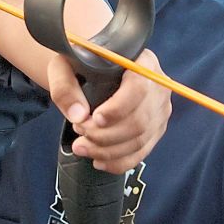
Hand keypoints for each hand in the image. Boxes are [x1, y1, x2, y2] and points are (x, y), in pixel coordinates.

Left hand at [47, 49, 170, 173]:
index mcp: (142, 62)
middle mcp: (157, 86)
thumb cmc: (82, 62)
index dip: (118, 108)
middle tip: (79, 132)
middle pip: (140, 120)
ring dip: (108, 150)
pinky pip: (141, 152)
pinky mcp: (155, 128)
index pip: (138, 88)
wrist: (94, 68)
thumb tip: (78, 116)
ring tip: (81, 147)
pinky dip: (119, 162)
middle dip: (106, 135)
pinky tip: (98, 160)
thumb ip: (65, 87)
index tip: (94, 118)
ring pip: (139, 140)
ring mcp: (159, 109)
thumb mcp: (65, 66)